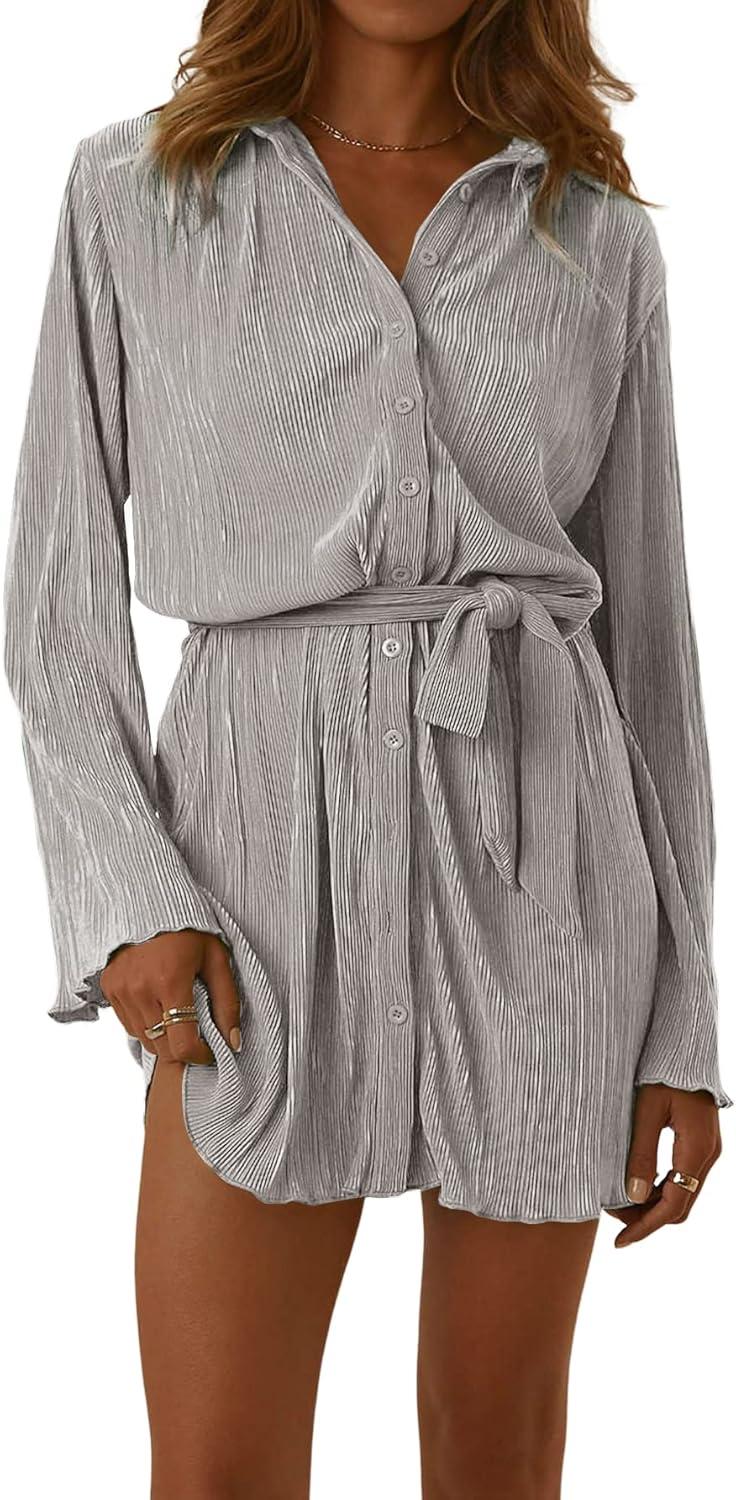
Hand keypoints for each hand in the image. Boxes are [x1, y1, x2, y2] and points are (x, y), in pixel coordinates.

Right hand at [100, 929, 240, 1066]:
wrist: (150, 903)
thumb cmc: (189, 929)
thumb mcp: (217, 959)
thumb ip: (227, 1002)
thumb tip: (233, 1042)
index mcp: (170, 981)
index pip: (182, 1044)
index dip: (200, 1055)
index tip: (211, 1050)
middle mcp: (140, 989)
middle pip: (163, 1047)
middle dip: (184, 1048)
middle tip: (198, 1034)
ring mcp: (120, 989)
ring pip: (144, 1039)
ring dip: (165, 1038)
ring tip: (180, 1019)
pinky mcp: (109, 987)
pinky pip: (129, 1025)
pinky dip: (147, 1025)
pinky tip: (160, 1008)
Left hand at [605, 1084, 721, 1246]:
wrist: (684, 1046)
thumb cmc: (662, 1070)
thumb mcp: (645, 1111)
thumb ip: (640, 1154)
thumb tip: (631, 1197)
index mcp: (697, 1150)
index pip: (673, 1206)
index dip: (645, 1227)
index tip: (620, 1241)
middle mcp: (707, 1155)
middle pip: (680, 1206)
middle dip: (647, 1218)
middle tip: (614, 1220)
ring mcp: (707, 1149)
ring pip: (682, 1193)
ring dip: (653, 1203)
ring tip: (619, 1201)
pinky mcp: (701, 1143)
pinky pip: (683, 1177)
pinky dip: (660, 1187)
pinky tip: (636, 1182)